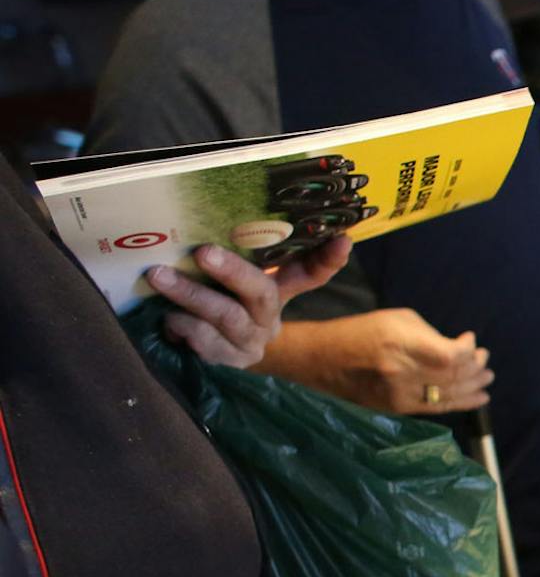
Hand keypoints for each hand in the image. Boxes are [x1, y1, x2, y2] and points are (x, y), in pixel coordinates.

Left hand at [146, 235, 350, 369]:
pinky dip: (181, 326)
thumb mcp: (229, 284)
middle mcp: (269, 318)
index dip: (329, 259)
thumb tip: (209, 214)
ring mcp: (250, 343)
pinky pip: (205, 342)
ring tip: (159, 277)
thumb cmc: (217, 305)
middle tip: (203, 252)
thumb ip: (232, 260)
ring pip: (225, 317)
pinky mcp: (227, 363)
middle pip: (260, 292)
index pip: (312, 274)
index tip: (342, 240)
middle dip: (232, 271)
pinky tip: (167, 318)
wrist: (209, 357)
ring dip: (190, 295)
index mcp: (279, 292)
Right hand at [265, 307, 492, 415]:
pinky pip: (436, 408)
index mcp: (400, 345)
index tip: (471, 340)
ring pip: (448, 395)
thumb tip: (462, 348)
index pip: (450, 356)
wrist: (322, 360)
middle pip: (453, 377)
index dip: (468, 351)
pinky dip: (461, 402)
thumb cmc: (362, 331)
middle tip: (485, 361)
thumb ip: (431, 335)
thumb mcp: (397, 320)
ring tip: (486, 378)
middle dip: (476, 369)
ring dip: (473, 387)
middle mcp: (401, 373)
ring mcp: (399, 395)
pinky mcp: (397, 409)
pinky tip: (477, 398)